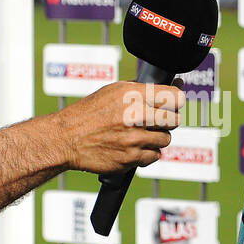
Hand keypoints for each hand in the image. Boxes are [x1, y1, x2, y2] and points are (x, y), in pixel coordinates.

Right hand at [55, 81, 183, 173]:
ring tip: (140, 134)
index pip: (175, 97)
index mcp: (132, 94)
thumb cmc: (88, 113)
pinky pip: (154, 156)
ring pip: (166, 139)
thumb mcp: (113, 91)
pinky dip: (147, 153)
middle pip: (175, 120)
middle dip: (168, 120)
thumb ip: (141, 89)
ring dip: (157, 138)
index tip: (174, 103)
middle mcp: (136, 115)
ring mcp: (135, 139)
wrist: (66, 139)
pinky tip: (134, 147)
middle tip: (156, 121)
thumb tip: (174, 85)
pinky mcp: (131, 158)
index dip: (177, 100)